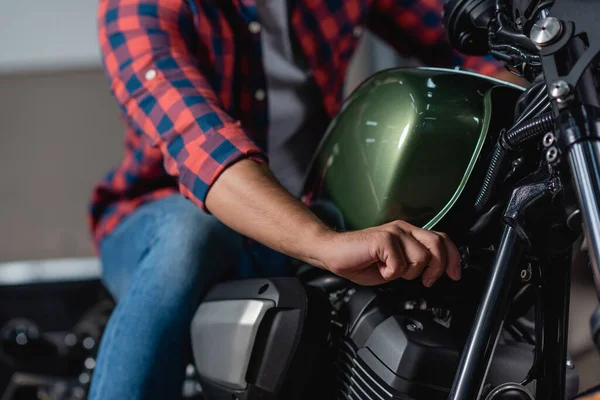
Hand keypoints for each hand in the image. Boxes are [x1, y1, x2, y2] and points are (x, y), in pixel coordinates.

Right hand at [316, 220, 460, 286]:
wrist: (333, 254)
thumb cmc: (359, 260)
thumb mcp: (395, 265)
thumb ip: (413, 263)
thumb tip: (434, 271)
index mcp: (408, 234)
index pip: (441, 239)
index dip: (453, 257)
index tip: (455, 275)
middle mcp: (403, 229)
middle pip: (437, 244)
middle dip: (438, 267)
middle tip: (427, 281)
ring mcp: (393, 232)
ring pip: (420, 258)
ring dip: (408, 273)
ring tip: (390, 271)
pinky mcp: (383, 239)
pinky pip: (399, 264)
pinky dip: (389, 274)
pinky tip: (378, 268)